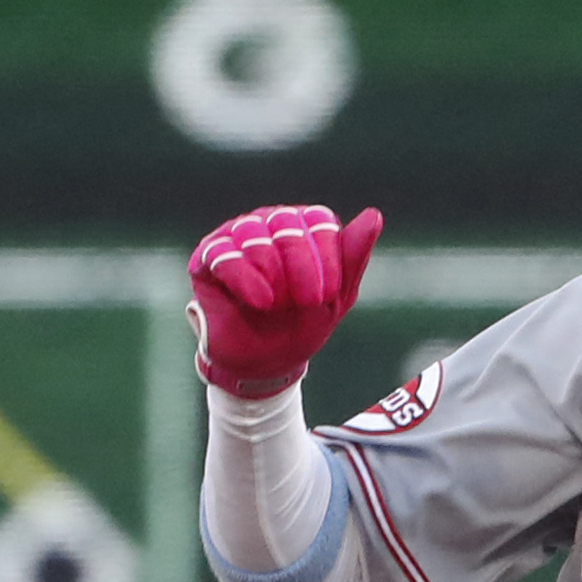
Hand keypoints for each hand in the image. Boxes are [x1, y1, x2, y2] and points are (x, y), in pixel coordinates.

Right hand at [187, 204, 383, 399]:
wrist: (262, 366)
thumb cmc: (300, 328)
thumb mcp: (335, 299)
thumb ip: (353, 258)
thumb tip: (374, 215)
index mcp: (303, 228)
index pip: (318, 220)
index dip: (327, 254)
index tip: (328, 293)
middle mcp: (269, 224)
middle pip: (287, 222)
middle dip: (301, 263)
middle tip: (308, 301)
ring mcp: (236, 237)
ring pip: (253, 233)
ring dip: (272, 270)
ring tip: (277, 305)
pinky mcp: (207, 257)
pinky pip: (224, 252)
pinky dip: (244, 277)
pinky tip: (259, 302)